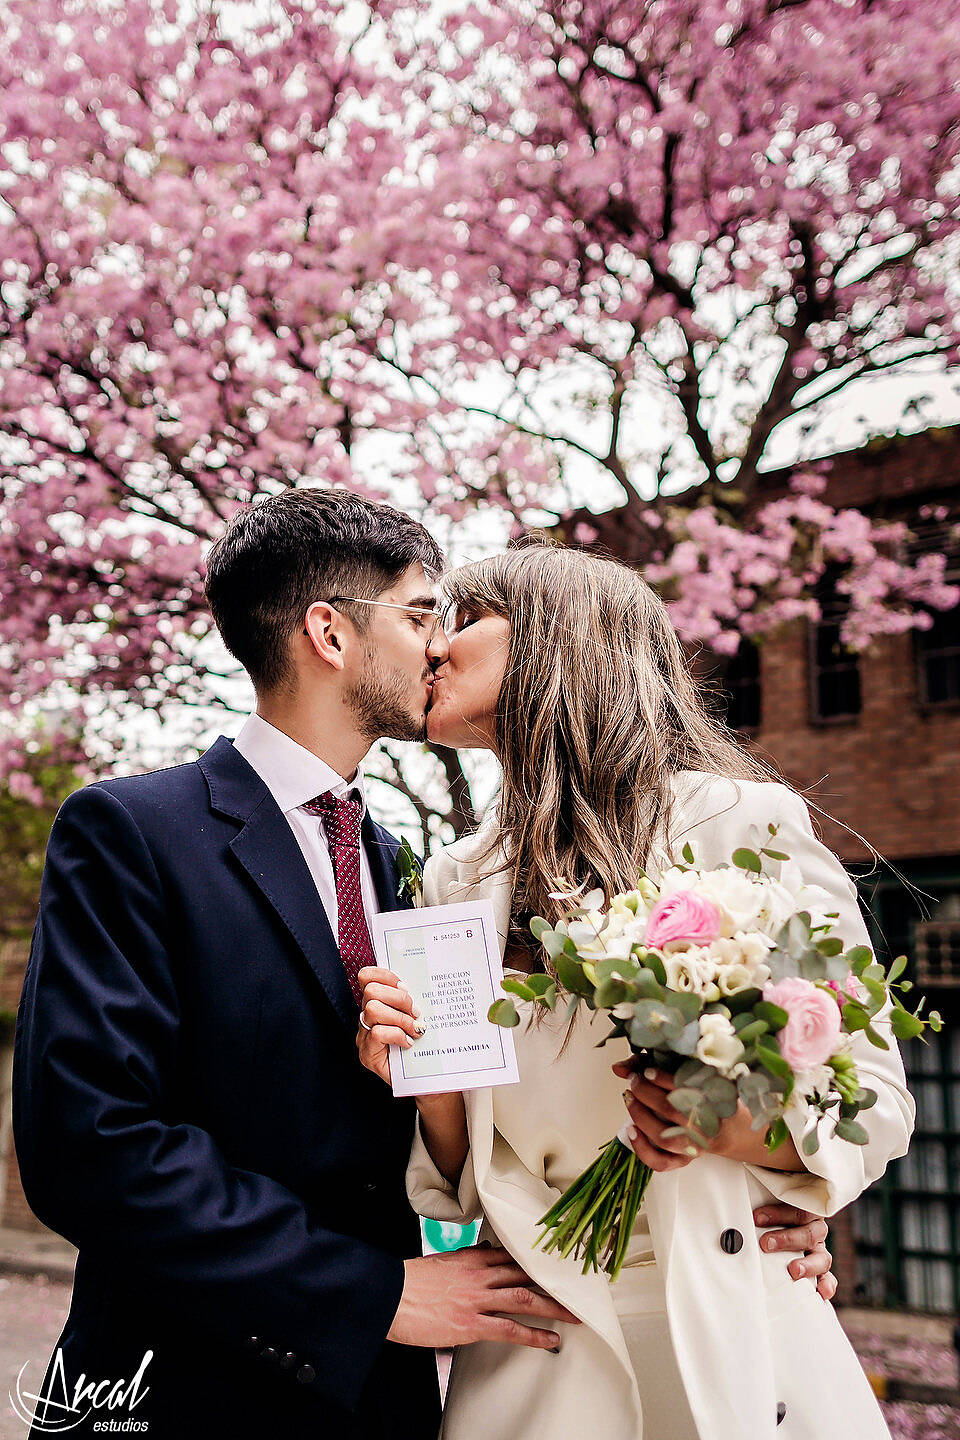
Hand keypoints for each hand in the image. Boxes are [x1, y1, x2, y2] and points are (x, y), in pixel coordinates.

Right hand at [356, 966, 423, 1085]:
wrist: (425, 1079)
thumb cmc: (423, 1046)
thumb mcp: (417, 1017)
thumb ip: (412, 1001)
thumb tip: (420, 983)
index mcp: (376, 1003)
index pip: (367, 976)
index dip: (385, 975)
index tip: (405, 986)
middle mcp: (366, 1018)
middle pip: (371, 991)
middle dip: (398, 998)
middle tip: (415, 1012)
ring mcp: (363, 1036)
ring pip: (373, 1009)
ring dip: (399, 1017)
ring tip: (414, 1028)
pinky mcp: (367, 1054)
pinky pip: (377, 1033)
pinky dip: (397, 1035)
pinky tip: (408, 1043)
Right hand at [387, 1247, 581, 1350]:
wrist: (389, 1296)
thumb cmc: (410, 1282)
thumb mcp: (443, 1261)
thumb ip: (467, 1257)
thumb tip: (485, 1251)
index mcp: (473, 1258)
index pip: (514, 1257)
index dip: (538, 1263)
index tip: (557, 1267)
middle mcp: (480, 1275)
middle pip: (526, 1276)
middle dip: (554, 1284)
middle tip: (578, 1290)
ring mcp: (478, 1299)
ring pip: (525, 1299)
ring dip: (554, 1308)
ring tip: (575, 1316)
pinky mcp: (471, 1324)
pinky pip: (510, 1329)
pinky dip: (534, 1336)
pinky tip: (551, 1341)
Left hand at [611, 1062, 802, 1172]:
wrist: (728, 1128)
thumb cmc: (705, 1096)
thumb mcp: (693, 1075)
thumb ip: (655, 1065)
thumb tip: (617, 1068)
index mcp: (714, 1099)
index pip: (686, 1088)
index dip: (662, 1078)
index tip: (647, 1070)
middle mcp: (705, 1125)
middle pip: (671, 1110)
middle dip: (646, 1093)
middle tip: (635, 1080)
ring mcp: (694, 1146)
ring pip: (663, 1137)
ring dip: (641, 1117)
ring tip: (630, 1099)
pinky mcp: (684, 1160)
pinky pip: (661, 1162)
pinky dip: (642, 1149)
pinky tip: (631, 1130)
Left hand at [754, 1204, 836, 1301]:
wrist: (780, 1227)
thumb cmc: (771, 1214)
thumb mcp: (768, 1205)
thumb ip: (759, 1209)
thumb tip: (736, 1215)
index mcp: (807, 1211)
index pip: (798, 1210)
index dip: (778, 1214)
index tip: (757, 1217)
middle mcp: (815, 1231)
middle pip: (809, 1234)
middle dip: (787, 1239)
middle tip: (766, 1244)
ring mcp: (819, 1252)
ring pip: (822, 1258)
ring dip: (808, 1265)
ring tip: (793, 1271)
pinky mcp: (819, 1270)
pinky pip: (829, 1279)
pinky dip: (827, 1285)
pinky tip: (821, 1292)